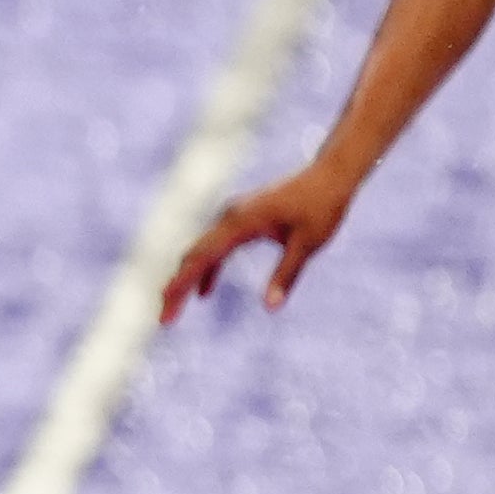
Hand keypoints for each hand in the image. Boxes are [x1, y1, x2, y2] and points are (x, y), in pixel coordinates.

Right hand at [163, 156, 355, 319]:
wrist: (329, 176)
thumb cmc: (322, 207)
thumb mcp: (308, 244)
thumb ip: (286, 274)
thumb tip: (271, 307)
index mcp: (240, 222)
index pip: (201, 258)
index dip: (181, 285)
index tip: (166, 308)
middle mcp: (228, 217)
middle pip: (193, 256)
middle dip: (176, 287)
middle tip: (166, 318)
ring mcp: (231, 216)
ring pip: (200, 251)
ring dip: (188, 279)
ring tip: (176, 307)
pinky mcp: (238, 218)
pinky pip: (214, 246)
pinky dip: (207, 268)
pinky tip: (205, 291)